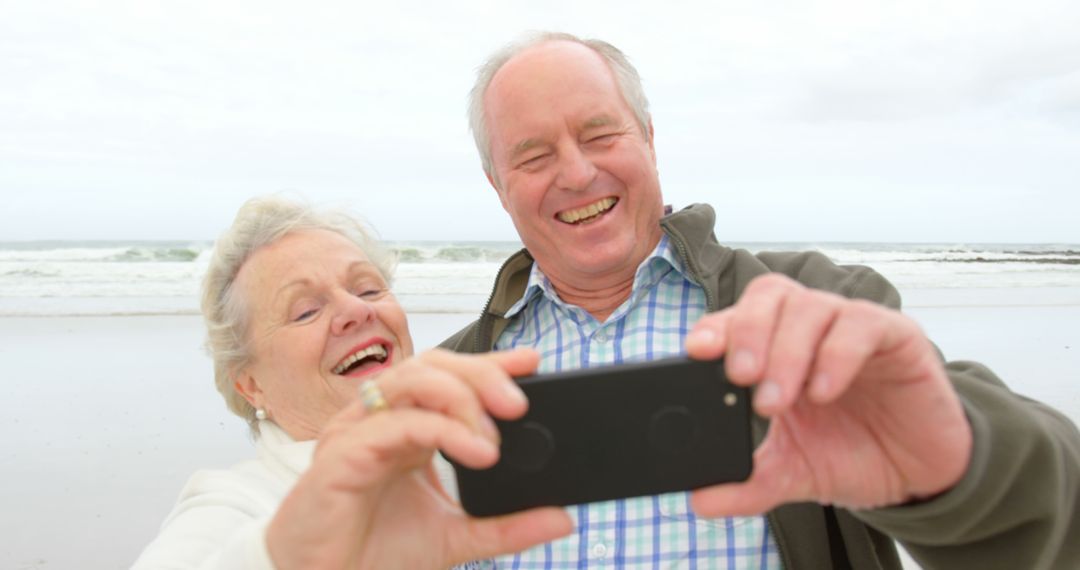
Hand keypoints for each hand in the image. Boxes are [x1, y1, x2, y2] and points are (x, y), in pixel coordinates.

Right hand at [266, 348, 572, 568]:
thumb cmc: (373, 554)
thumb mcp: (455, 540)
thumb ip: (506, 527)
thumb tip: (562, 517)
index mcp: (406, 428)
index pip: (449, 376)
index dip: (490, 363)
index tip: (532, 363)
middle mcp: (380, 420)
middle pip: (433, 365)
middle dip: (481, 373)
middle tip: (519, 402)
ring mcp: (358, 431)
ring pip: (413, 380)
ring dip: (462, 397)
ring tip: (494, 437)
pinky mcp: (341, 455)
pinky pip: (396, 423)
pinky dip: (442, 430)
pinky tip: (476, 453)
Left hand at [684, 274, 971, 514]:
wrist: (919, 473)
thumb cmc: (851, 453)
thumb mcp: (791, 473)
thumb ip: (747, 483)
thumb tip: (699, 501)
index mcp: (774, 347)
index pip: (737, 316)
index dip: (715, 326)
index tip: (696, 352)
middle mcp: (809, 328)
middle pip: (769, 295)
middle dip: (748, 332)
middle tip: (740, 378)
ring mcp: (850, 327)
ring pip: (810, 306)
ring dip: (787, 351)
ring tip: (775, 401)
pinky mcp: (896, 336)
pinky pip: (862, 325)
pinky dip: (836, 355)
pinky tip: (823, 392)